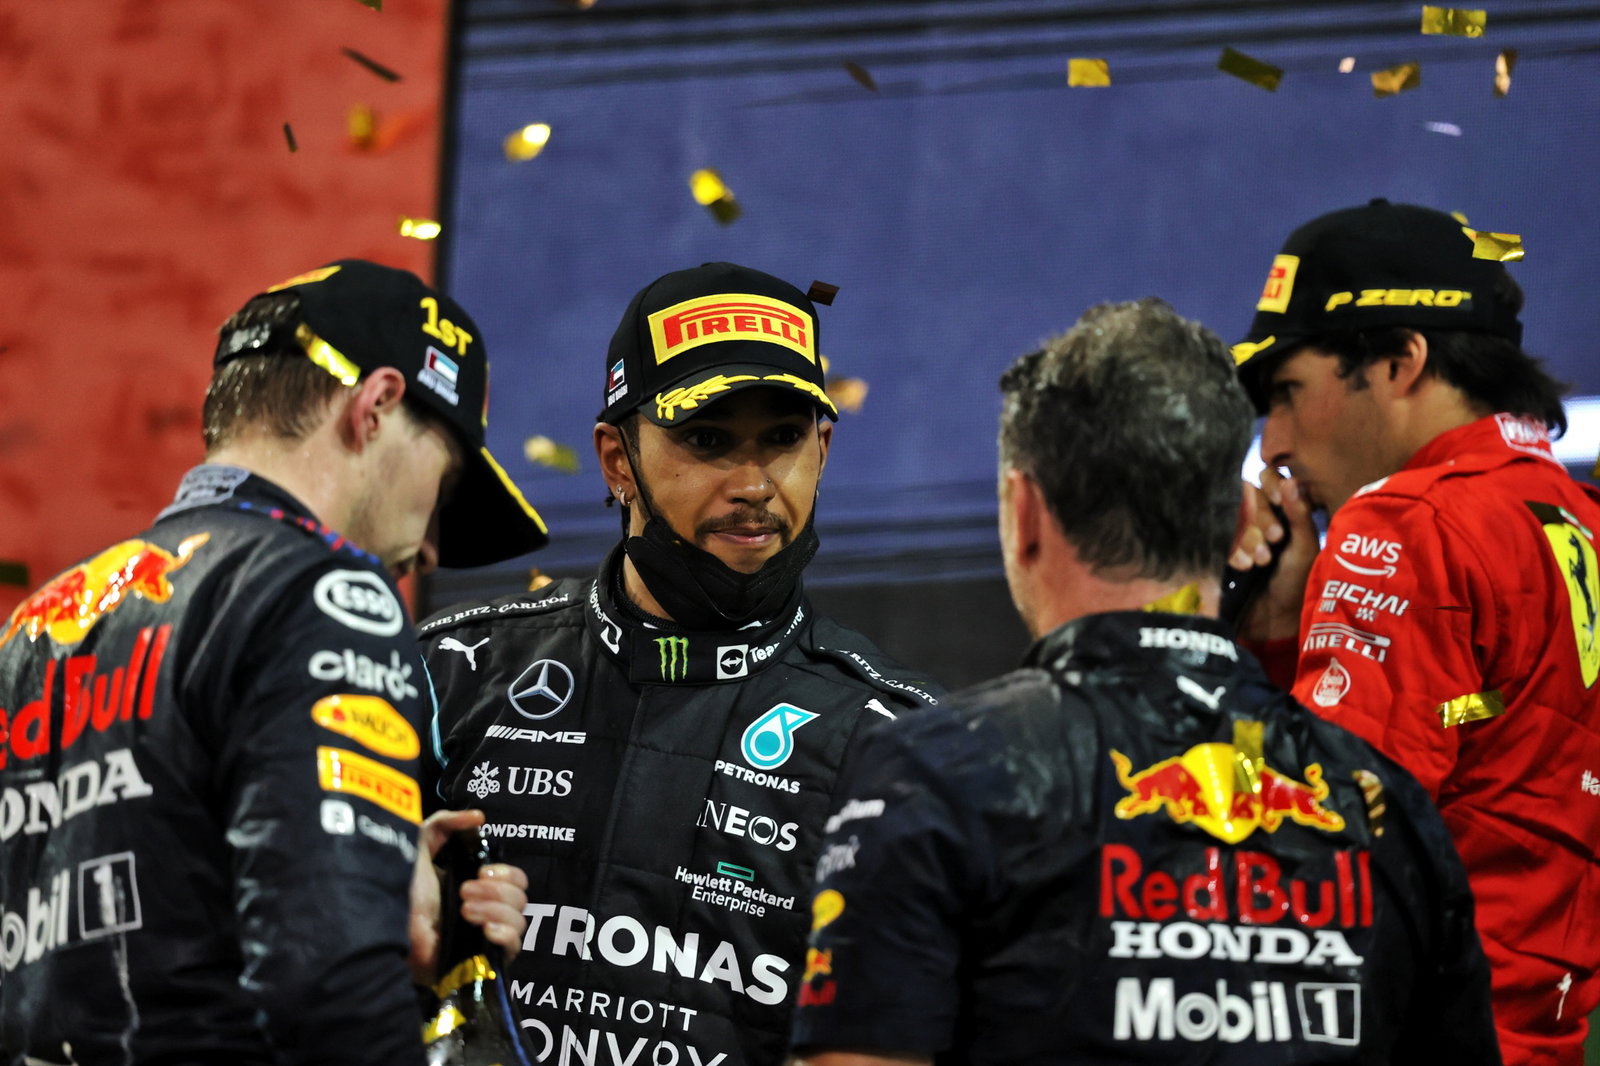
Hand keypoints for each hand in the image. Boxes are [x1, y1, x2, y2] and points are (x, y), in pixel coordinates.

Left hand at [408, 808, 529, 984]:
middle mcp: (490, 911)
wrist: (387, 940)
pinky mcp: (488, 961)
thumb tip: (478, 817)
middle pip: (521, 896)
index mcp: (480, 888)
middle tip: (465, 891)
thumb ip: (441, 825)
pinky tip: (484, 931)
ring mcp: (490, 937)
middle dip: (496, 890)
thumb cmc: (402, 898)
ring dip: (494, 910)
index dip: (506, 872)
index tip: (480, 872)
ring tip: (464, 912)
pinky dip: (504, 934)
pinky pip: (515, 946)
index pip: (516, 878)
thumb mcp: (417, 850)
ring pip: (520, 919)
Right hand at [1228, 469, 1319, 641]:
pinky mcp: (1219, 547)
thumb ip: (1299, 515)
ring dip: (1247, 535)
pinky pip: (1218, 535)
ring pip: (1232, 514)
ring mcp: (1235, 530)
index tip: (1279, 498)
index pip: (1269, 478)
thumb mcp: (1304, 549)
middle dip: (1261, 516)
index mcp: (1282, 509)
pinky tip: (1243, 566)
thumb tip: (1291, 481)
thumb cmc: (1296, 583)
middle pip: (1249, 495)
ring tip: (1260, 561)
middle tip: (1274, 539)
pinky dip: (1232, 549)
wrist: (1273, 619)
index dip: (1272, 484)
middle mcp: (1256, 515)